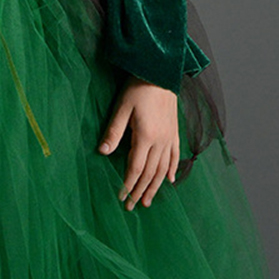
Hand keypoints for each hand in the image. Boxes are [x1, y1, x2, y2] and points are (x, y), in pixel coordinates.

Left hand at [98, 78, 180, 210]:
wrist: (161, 72)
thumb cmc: (138, 88)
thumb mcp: (122, 108)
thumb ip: (113, 132)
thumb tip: (103, 152)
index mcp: (145, 136)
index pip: (135, 168)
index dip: (128, 185)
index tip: (121, 197)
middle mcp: (160, 141)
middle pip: (150, 173)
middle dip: (140, 191)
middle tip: (132, 206)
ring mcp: (170, 137)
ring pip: (164, 169)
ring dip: (156, 186)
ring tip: (148, 201)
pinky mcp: (175, 132)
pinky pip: (175, 156)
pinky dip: (172, 170)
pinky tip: (169, 180)